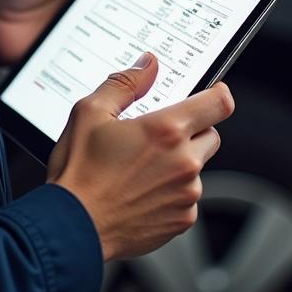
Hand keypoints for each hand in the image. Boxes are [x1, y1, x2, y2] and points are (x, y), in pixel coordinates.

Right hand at [47, 53, 234, 261]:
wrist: (72, 227)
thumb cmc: (79, 171)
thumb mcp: (91, 112)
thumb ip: (125, 83)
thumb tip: (148, 64)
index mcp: (166, 130)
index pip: (219, 104)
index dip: (217, 94)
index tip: (211, 93)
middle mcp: (184, 162)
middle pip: (211, 134)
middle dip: (190, 130)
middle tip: (156, 134)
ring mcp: (186, 194)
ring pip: (196, 167)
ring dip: (178, 163)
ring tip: (139, 167)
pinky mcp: (182, 220)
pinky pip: (186, 197)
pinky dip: (170, 191)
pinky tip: (140, 191)